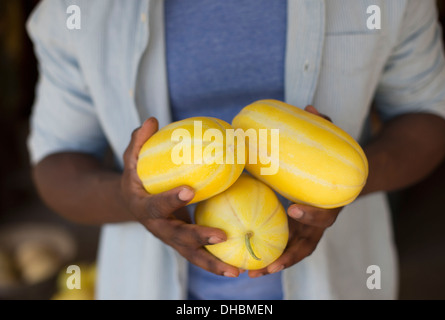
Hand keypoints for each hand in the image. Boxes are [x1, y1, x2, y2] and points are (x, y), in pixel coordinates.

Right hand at [121, 117, 239, 277]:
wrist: (132, 204)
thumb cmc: (136, 178)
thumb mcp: (131, 160)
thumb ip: (138, 142)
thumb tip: (152, 120)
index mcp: (143, 207)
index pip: (156, 204)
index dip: (171, 199)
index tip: (189, 190)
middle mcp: (157, 227)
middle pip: (177, 237)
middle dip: (199, 239)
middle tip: (221, 237)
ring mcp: (170, 238)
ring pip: (191, 254)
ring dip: (212, 263)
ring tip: (235, 272)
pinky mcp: (182, 243)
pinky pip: (199, 255)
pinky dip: (216, 263)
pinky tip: (238, 269)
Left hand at [248, 105, 341, 277]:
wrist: (350, 179)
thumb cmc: (338, 161)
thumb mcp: (337, 142)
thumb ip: (325, 126)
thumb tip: (309, 108)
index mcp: (332, 203)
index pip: (325, 214)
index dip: (311, 214)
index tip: (293, 208)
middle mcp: (322, 221)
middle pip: (308, 244)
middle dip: (288, 256)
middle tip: (268, 264)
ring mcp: (311, 229)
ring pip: (296, 252)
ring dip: (276, 264)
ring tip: (252, 273)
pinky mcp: (301, 230)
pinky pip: (287, 247)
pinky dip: (273, 256)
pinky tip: (251, 262)